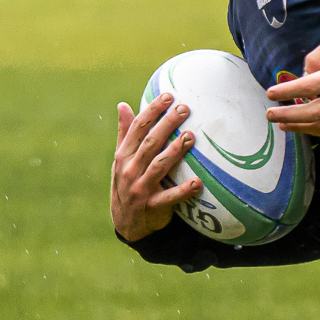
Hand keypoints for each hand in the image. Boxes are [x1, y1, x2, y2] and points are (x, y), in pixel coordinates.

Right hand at [111, 94, 201, 240]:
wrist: (127, 224)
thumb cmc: (127, 184)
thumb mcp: (121, 160)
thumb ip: (125, 134)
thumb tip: (122, 105)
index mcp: (124, 156)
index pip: (138, 128)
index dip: (153, 111)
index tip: (168, 95)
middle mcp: (130, 170)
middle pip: (150, 143)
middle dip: (167, 124)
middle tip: (185, 108)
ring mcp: (141, 189)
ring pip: (159, 166)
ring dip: (176, 151)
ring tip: (191, 137)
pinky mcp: (153, 206)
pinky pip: (171, 197)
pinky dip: (184, 191)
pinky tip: (198, 183)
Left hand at [266, 32, 319, 139]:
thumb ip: (318, 56)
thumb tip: (303, 76)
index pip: (307, 87)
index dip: (286, 92)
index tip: (270, 94)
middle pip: (311, 112)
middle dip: (287, 115)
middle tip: (270, 115)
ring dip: (300, 128)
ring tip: (283, 125)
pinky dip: (318, 133)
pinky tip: (305, 129)